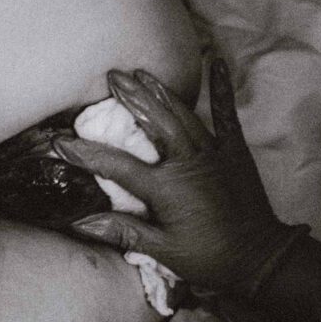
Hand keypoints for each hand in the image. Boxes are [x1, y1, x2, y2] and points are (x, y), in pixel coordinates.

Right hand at [54, 55, 288, 293]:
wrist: (260, 258)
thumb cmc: (209, 257)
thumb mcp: (163, 250)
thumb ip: (123, 232)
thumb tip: (81, 223)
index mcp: (166, 187)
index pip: (116, 165)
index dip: (86, 153)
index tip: (60, 140)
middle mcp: (187, 162)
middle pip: (153, 122)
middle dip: (131, 97)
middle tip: (113, 76)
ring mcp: (212, 152)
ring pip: (182, 113)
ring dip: (160, 92)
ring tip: (141, 73)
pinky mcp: (235, 151)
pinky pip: (227, 114)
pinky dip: (222, 89)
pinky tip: (219, 63)